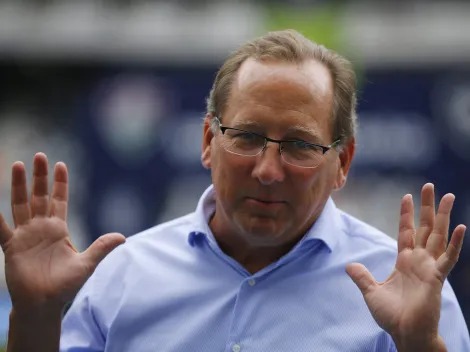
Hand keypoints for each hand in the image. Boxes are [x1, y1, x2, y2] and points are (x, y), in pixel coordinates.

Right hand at [0, 153, 125, 314]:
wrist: (44, 304)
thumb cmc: (65, 285)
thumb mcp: (87, 264)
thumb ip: (102, 248)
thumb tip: (123, 237)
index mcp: (58, 229)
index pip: (59, 200)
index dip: (60, 183)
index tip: (61, 164)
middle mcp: (41, 228)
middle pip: (39, 196)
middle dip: (40, 177)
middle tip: (40, 156)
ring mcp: (25, 235)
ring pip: (21, 204)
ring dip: (20, 186)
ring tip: (19, 165)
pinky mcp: (12, 247)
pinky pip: (1, 228)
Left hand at [346, 183, 464, 350]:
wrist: (404, 333)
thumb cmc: (391, 315)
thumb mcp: (371, 292)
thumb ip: (362, 277)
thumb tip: (349, 266)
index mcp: (404, 261)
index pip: (406, 231)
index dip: (406, 214)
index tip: (407, 196)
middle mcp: (419, 260)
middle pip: (425, 228)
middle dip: (427, 207)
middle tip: (429, 186)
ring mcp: (429, 267)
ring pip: (439, 236)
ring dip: (444, 216)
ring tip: (450, 196)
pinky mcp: (437, 278)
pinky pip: (449, 258)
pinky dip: (456, 244)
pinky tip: (461, 228)